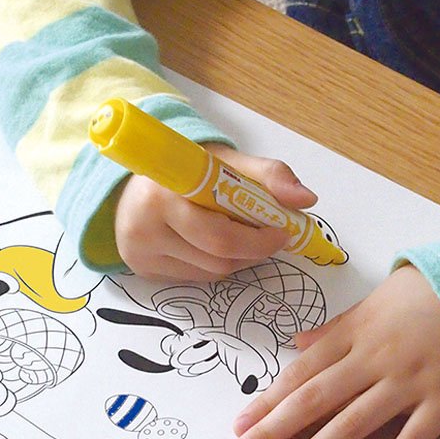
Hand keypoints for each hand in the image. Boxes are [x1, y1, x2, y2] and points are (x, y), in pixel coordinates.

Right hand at [114, 144, 317, 280]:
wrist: (133, 182)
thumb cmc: (184, 170)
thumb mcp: (224, 161)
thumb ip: (268, 175)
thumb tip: (306, 199)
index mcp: (163, 193)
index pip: (221, 234)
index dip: (258, 238)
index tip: (284, 230)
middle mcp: (145, 226)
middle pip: (219, 258)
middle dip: (255, 250)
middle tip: (273, 237)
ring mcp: (141, 253)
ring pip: (212, 272)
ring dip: (239, 258)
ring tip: (243, 235)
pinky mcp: (142, 270)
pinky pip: (196, 278)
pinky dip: (215, 264)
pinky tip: (214, 244)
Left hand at [226, 266, 439, 438]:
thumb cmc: (427, 293)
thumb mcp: (373, 301)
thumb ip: (335, 329)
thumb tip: (296, 344)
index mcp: (355, 334)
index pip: (301, 372)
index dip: (268, 400)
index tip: (239, 425)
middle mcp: (375, 359)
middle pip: (315, 400)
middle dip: (272, 430)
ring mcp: (409, 382)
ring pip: (354, 423)